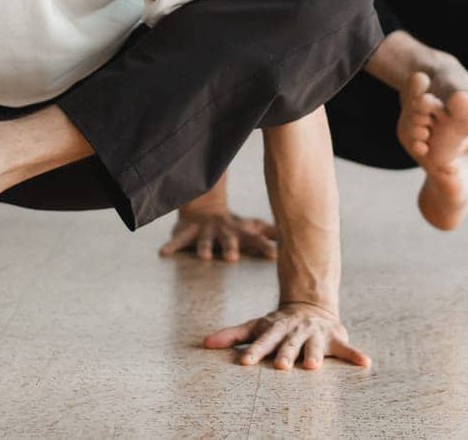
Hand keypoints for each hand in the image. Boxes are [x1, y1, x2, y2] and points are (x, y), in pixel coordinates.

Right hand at [159, 208, 277, 261]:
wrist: (203, 209)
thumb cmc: (234, 225)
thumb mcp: (251, 227)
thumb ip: (271, 235)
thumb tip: (304, 238)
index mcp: (240, 233)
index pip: (255, 240)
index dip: (264, 247)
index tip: (273, 256)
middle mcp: (223, 231)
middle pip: (229, 239)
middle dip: (230, 247)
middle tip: (232, 258)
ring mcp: (204, 231)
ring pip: (203, 240)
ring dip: (203, 248)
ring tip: (203, 257)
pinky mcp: (186, 232)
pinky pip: (177, 240)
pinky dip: (171, 246)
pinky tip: (164, 254)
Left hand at [203, 302, 370, 369]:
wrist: (310, 305)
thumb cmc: (278, 324)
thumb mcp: (256, 326)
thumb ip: (233, 336)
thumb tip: (205, 344)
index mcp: (276, 329)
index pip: (263, 342)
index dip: (254, 352)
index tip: (245, 363)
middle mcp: (296, 331)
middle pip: (289, 345)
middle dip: (285, 355)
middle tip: (281, 366)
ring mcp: (316, 335)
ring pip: (315, 346)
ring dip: (315, 354)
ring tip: (313, 365)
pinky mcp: (335, 339)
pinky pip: (347, 348)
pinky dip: (356, 355)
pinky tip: (365, 363)